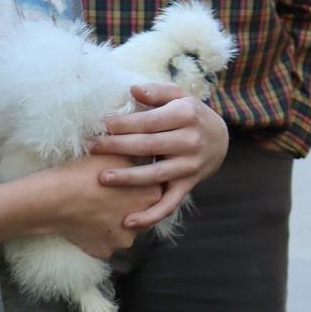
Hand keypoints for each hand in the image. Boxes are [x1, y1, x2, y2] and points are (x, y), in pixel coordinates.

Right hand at [37, 154, 167, 259]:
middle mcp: (143, 223)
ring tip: (95, 208)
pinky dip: (97, 234)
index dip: (139, 185)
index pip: (155, 191)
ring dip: (114, 222)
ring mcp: (123, 241)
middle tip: (109, 195)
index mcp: (152, 197)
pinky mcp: (104, 251)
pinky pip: (104, 243)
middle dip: (129, 206)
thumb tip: (145, 150)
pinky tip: (85, 221)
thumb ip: (137, 155)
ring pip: (123, 231)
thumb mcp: (117, 154)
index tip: (125, 181)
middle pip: (141, 213)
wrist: (54, 198)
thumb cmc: (86, 172)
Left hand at [89, 83, 228, 227]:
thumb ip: (157, 92)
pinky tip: (128, 222)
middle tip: (90, 146)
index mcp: (186, 115)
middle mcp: (190, 141)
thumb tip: (133, 90)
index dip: (123, 123)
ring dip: (128, 178)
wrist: (220, 140)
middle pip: (148, 146)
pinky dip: (151, 215)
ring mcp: (190, 166)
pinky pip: (169, 204)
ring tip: (102, 178)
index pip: (148, 121)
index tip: (99, 125)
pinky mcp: (188, 185)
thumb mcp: (179, 96)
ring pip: (155, 175)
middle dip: (116, 146)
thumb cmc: (190, 113)